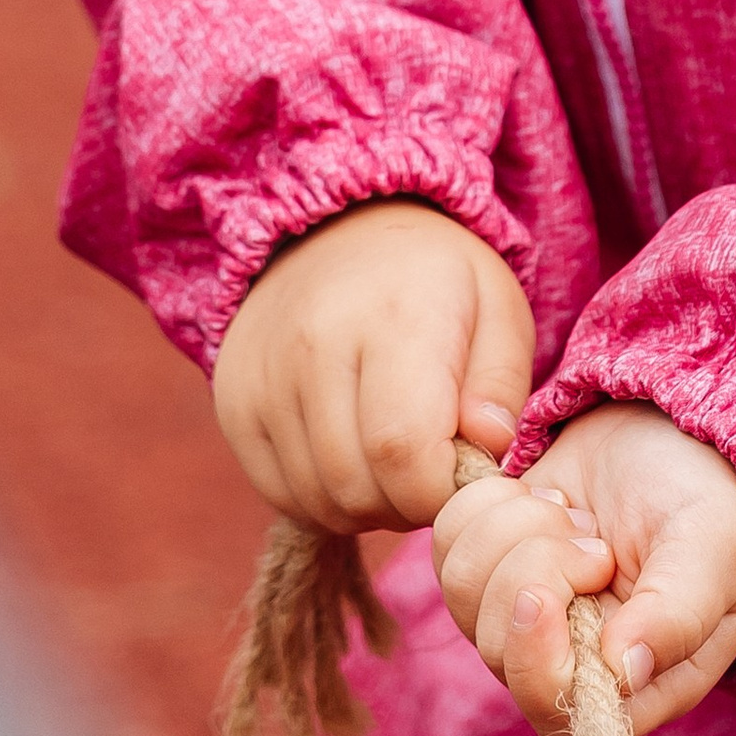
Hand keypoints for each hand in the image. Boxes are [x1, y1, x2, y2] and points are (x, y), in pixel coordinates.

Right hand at [211, 197, 532, 531]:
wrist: (337, 231)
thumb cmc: (434, 280)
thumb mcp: (497, 306)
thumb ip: (501, 383)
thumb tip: (487, 447)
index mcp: (393, 317)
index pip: (404, 452)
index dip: (442, 491)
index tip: (465, 471)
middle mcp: (313, 345)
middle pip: (357, 487)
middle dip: (408, 503)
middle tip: (432, 467)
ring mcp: (264, 377)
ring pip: (318, 500)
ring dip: (366, 504)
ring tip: (394, 458)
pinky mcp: (234, 404)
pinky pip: (279, 494)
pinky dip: (323, 498)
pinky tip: (352, 456)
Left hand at [433, 400, 735, 735]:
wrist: (670, 437)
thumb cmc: (707, 505)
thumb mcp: (711, 552)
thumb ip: (676, 613)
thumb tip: (623, 671)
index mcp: (629, 684)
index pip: (554, 713)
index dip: (533, 664)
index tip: (543, 597)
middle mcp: (565, 659)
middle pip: (496, 645)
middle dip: (536, 570)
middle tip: (595, 540)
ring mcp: (518, 613)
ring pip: (463, 589)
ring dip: (516, 530)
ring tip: (574, 515)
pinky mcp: (488, 561)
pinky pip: (447, 542)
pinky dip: (490, 503)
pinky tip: (544, 497)